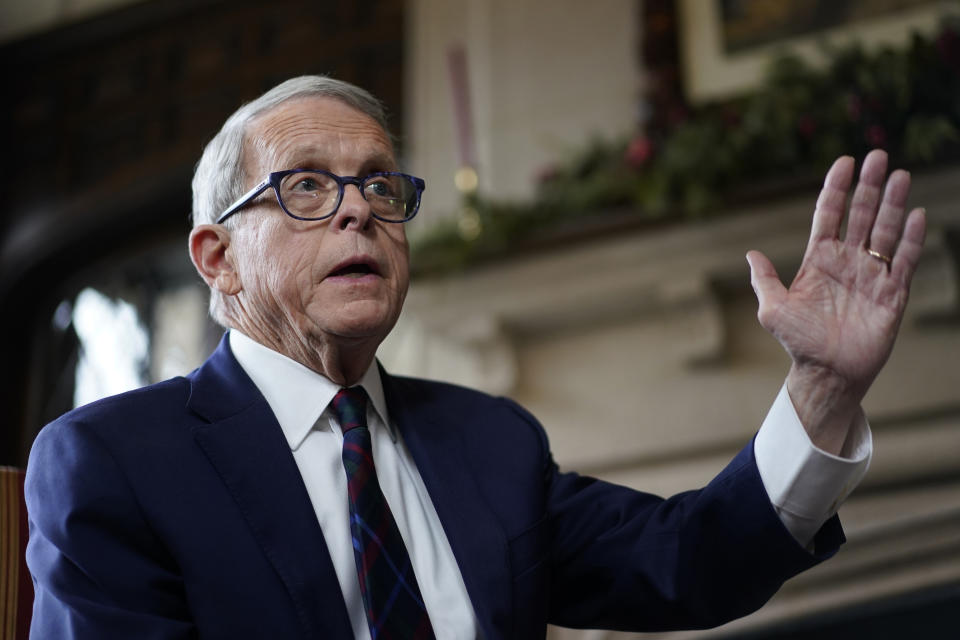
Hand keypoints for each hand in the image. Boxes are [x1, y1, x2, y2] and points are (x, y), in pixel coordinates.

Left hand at [746, 150, 925, 452]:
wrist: (826, 373)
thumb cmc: (798, 342)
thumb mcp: (773, 310)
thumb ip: (765, 280)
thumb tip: (751, 254)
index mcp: (819, 259)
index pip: (829, 214)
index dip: (836, 188)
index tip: (845, 161)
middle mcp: (848, 261)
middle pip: (862, 215)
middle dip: (870, 186)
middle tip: (879, 156)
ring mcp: (872, 275)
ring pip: (886, 232)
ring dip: (894, 204)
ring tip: (901, 175)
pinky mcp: (892, 294)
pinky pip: (905, 262)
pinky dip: (911, 239)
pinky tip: (916, 215)